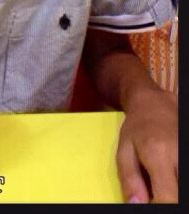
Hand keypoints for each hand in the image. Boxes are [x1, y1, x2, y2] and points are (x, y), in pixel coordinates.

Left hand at [116, 86, 177, 202]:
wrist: (154, 103)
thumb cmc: (136, 128)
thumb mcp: (124, 151)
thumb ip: (129, 180)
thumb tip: (136, 206)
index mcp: (158, 155)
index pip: (167, 197)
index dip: (159, 207)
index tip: (150, 204)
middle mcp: (180, 154)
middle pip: (180, 194)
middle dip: (168, 198)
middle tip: (155, 189)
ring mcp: (188, 151)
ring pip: (184, 185)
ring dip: (173, 188)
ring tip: (161, 178)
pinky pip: (186, 175)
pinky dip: (178, 178)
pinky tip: (170, 173)